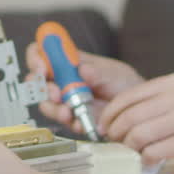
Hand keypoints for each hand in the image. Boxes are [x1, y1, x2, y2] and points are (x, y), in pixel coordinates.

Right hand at [25, 43, 144, 135]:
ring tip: (67, 111)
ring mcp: (66, 99)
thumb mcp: (114, 73)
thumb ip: (99, 72)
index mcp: (71, 61)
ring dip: (53, 108)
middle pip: (37, 79)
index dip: (37, 57)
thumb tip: (84, 69)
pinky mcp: (72, 117)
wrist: (136, 109)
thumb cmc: (125, 85)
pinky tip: (79, 121)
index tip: (42, 67)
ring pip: (45, 102)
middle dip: (41, 87)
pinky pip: (62, 120)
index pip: (44, 52)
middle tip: (55, 93)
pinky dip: (69, 122)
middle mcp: (64, 79)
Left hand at [100, 74, 173, 162]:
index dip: (109, 115)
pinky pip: (155, 152)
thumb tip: (123, 120)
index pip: (126, 98)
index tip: (103, 127)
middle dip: (115, 134)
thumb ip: (158, 102)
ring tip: (132, 154)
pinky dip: (146, 160)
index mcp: (170, 84)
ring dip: (129, 149)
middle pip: (128, 118)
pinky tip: (148, 163)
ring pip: (138, 136)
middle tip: (114, 144)